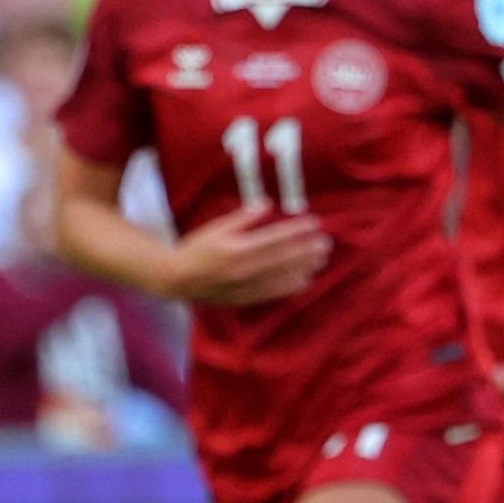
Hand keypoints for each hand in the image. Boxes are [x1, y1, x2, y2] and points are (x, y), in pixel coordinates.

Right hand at [158, 205, 330, 304]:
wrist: (176, 279)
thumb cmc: (196, 248)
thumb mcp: (217, 227)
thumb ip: (243, 218)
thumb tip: (267, 203)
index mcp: (237, 248)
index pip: (274, 238)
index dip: (297, 231)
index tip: (315, 223)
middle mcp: (244, 269)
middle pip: (282, 259)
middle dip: (307, 250)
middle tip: (326, 243)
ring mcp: (245, 286)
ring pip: (281, 277)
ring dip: (304, 268)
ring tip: (322, 260)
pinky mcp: (244, 298)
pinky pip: (272, 293)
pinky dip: (290, 287)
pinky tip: (305, 281)